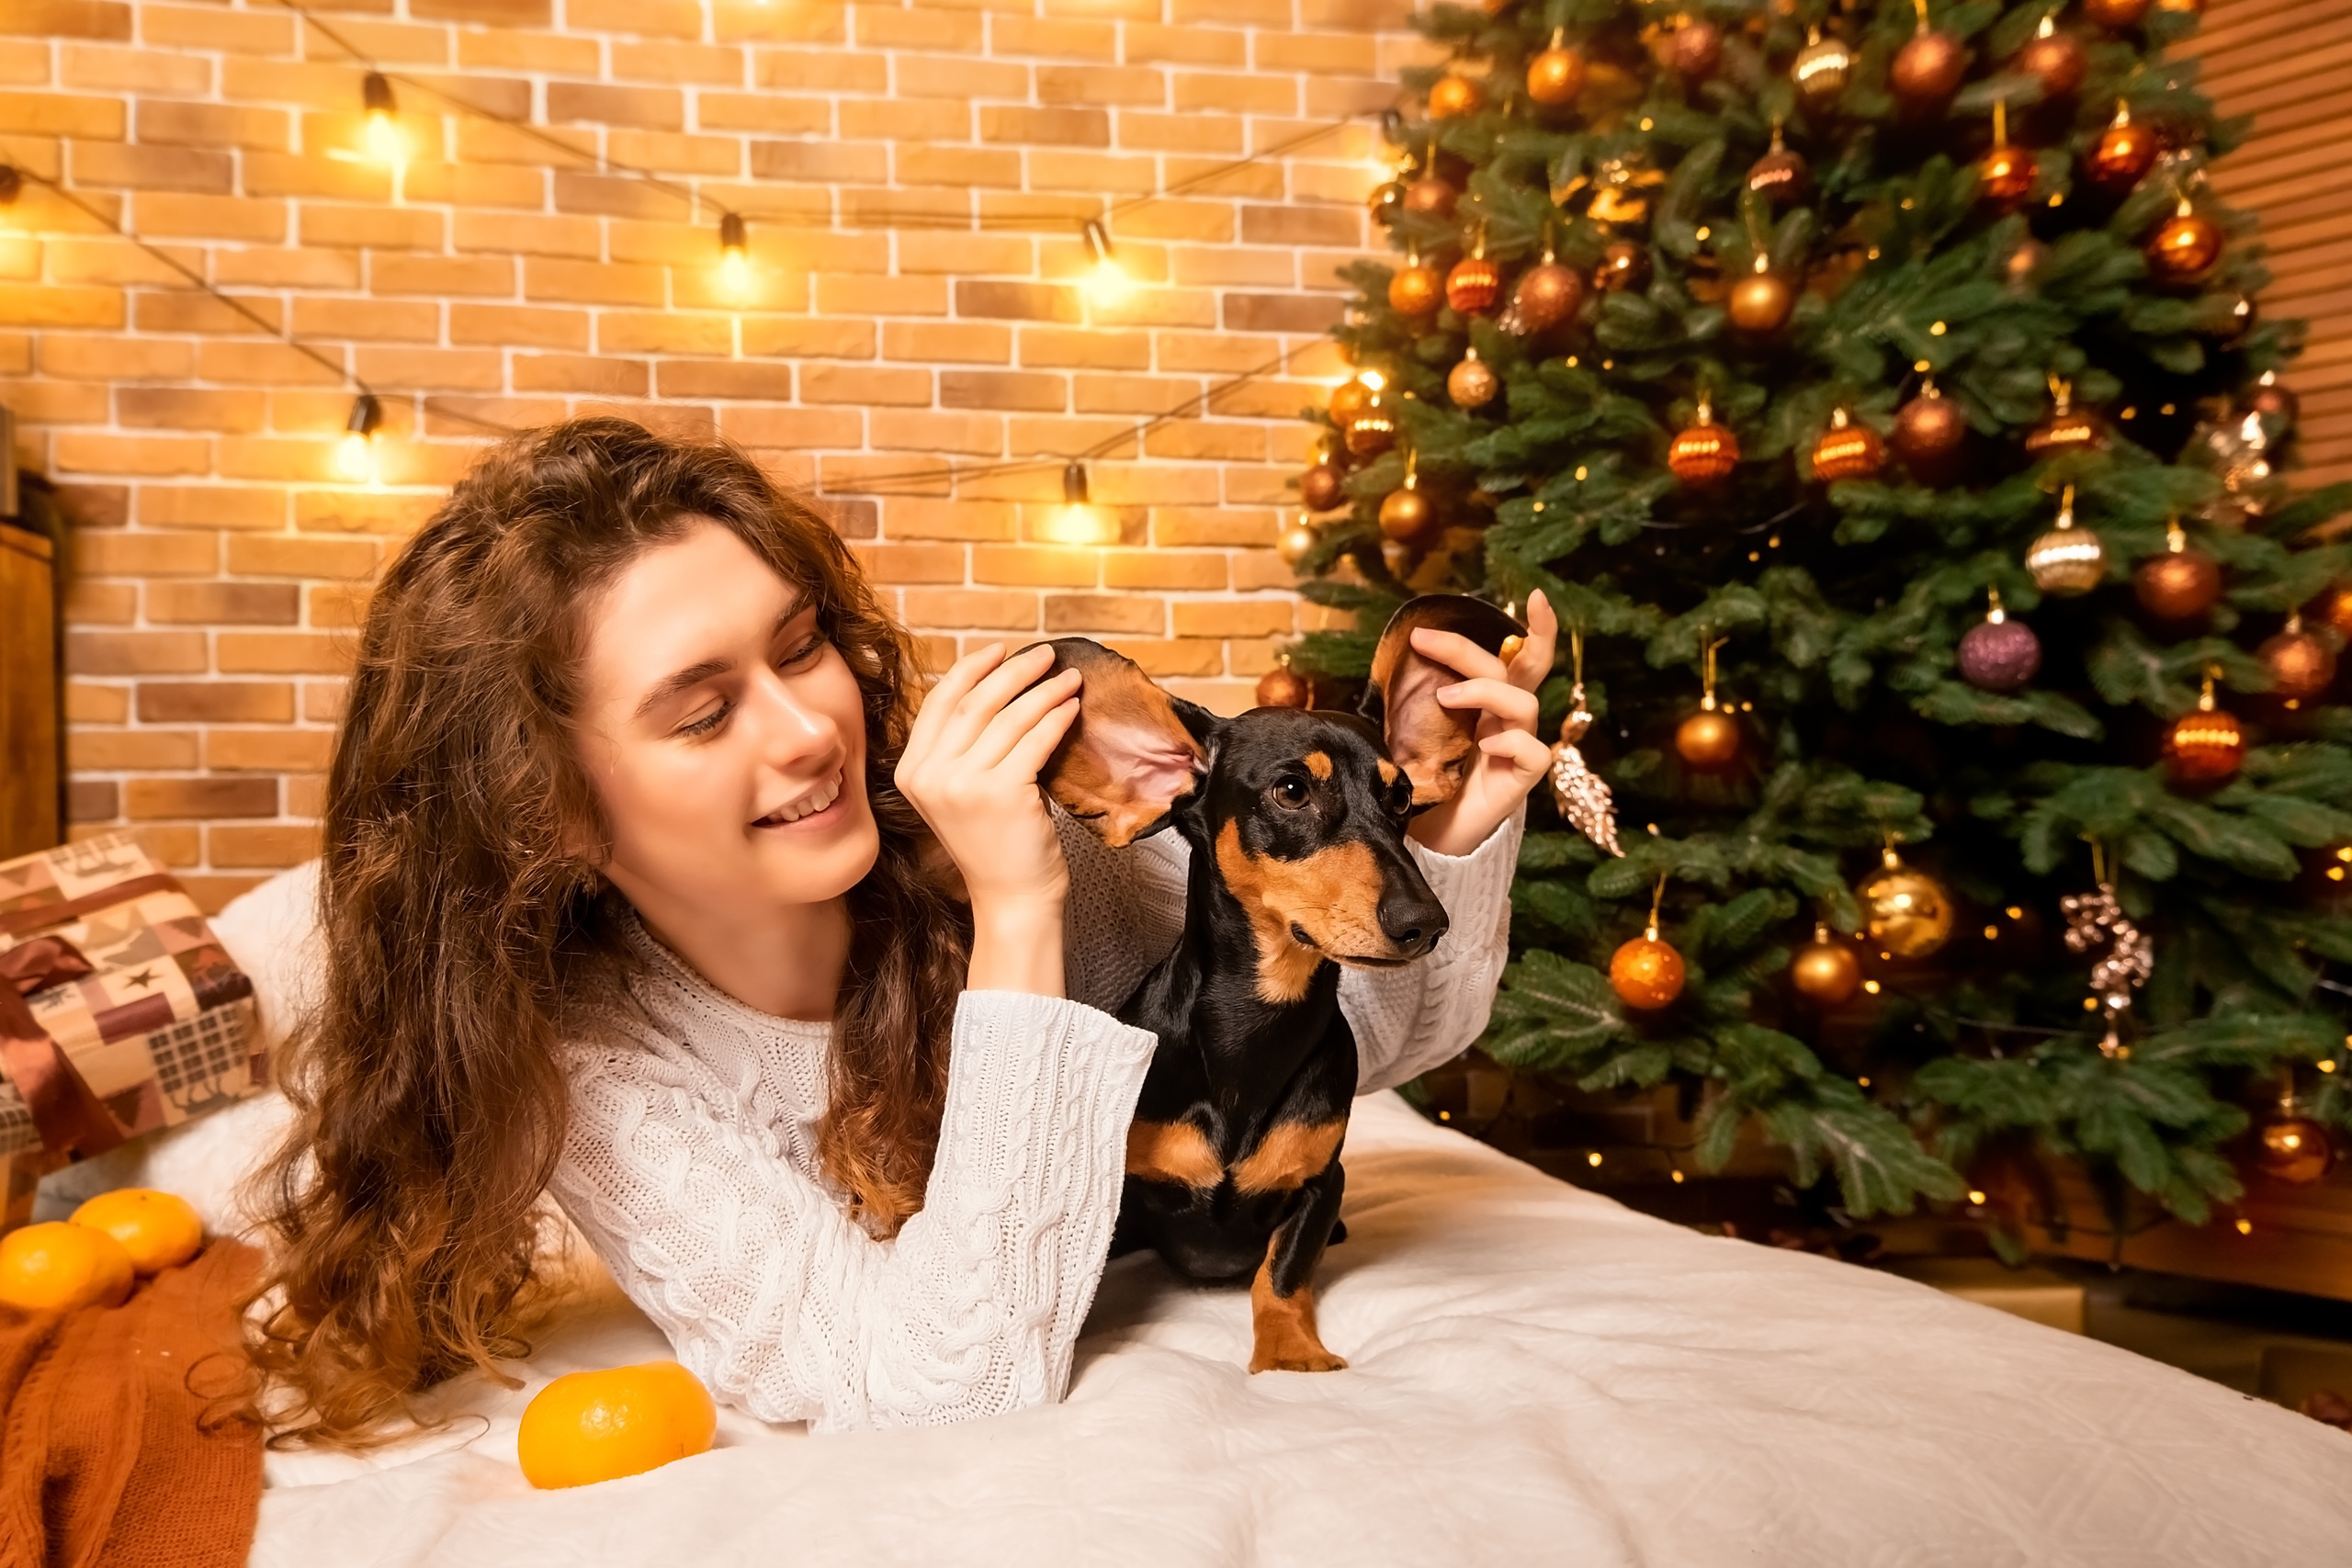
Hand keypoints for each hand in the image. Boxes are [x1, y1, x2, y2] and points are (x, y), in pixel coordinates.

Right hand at [895, 643, 1080, 992]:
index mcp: (912, 771)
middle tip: (1047, 655)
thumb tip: (996, 689)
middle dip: (1015, 670)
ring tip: (1069, 678)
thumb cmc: (994, 846)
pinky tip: (1072, 707)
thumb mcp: (959, 794)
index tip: (1001, 651)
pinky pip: (1034, 739)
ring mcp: (963, 784)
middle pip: (975, 701)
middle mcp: (930, 775)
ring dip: (1044, 690)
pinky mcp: (1001, 792)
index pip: (938, 702)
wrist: (1012, 899)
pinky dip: (1057, 718)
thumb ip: (961, 750)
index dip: (971, 669)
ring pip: (1009, 717)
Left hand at [1405, 589, 1558, 857]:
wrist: (1433, 832)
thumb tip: (1375, 671)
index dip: (1537, 628)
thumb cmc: (1427, 777)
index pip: (1521, 657)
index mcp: (1493, 701)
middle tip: (1426, 640)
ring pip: (1524, 703)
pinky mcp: (1522, 779)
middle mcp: (1510, 718)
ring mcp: (1519, 746)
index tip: (1538, 595)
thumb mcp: (1416, 732)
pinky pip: (1533, 752)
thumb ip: (1412, 703)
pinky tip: (1485, 746)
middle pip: (1519, 669)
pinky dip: (1510, 742)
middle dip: (1473, 648)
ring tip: (1445, 699)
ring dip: (1483, 691)